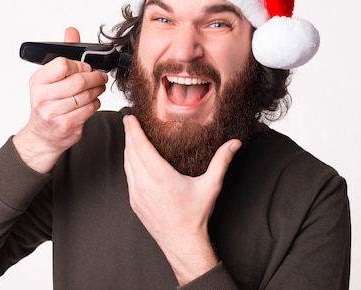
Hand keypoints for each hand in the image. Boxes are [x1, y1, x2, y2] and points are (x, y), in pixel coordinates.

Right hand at [13, 27, 108, 172]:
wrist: (42, 135)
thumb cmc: (48, 103)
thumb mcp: (50, 78)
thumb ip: (64, 54)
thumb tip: (71, 31)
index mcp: (38, 81)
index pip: (63, 64)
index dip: (79, 65)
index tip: (86, 66)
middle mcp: (42, 97)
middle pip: (79, 81)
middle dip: (95, 77)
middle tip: (100, 76)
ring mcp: (53, 113)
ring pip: (87, 95)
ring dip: (98, 90)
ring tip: (98, 87)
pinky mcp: (66, 125)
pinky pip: (89, 109)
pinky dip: (95, 103)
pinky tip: (92, 101)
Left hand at [123, 115, 240, 284]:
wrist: (181, 242)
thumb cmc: (195, 215)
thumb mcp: (211, 186)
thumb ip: (221, 161)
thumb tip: (234, 143)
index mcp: (159, 176)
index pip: (140, 146)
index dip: (133, 129)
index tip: (130, 117)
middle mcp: (144, 183)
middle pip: (130, 152)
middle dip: (129, 134)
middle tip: (129, 121)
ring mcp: (136, 193)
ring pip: (126, 164)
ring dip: (128, 148)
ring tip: (130, 136)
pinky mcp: (134, 201)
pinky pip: (128, 176)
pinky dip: (129, 163)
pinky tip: (134, 159)